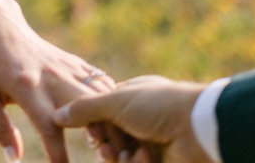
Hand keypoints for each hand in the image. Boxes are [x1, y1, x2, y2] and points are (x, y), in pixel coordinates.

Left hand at [0, 2, 126, 161]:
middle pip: (87, 111)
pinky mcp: (75, 62)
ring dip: (112, 121)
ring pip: (101, 97)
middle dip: (101, 137)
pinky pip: (102, 84)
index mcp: (27, 88)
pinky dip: (113, 102)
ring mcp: (67, 68)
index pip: (49, 127)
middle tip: (108, 157)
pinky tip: (117, 119)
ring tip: (118, 143)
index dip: (58, 154)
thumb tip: (14, 159)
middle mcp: (52, 78)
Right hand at [53, 76, 211, 162]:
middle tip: (105, 149)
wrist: (198, 128)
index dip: (94, 125)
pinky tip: (145, 158)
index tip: (92, 131)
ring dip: (123, 158)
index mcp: (132, 97)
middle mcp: (142, 119)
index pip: (103, 113)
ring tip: (127, 155)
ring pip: (123, 157)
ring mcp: (153, 141)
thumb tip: (57, 116)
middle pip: (111, 138)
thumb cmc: (157, 106)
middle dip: (106, 146)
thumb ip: (84, 109)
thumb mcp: (115, 101)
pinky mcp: (161, 161)